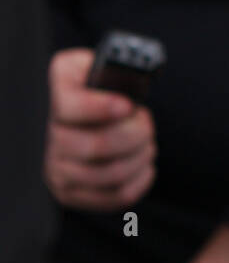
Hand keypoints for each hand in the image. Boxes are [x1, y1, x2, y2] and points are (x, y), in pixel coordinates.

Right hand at [43, 48, 156, 210]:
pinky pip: (115, 196)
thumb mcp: (102, 66)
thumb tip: (133, 80)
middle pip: (96, 146)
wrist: (92, 116)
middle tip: (145, 125)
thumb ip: (113, 68)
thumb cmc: (103, 90)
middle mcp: (47, 134)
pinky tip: (144, 165)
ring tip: (146, 144)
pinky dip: (140, 180)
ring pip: (110, 174)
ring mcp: (57, 167)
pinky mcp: (72, 192)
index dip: (101, 108)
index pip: (69, 106)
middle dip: (135, 135)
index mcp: (56, 95)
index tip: (127, 105)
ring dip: (140, 157)